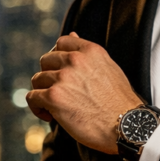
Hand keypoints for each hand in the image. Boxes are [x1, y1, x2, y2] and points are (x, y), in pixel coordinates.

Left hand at [28, 33, 142, 153]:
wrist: (127, 125)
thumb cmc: (120, 102)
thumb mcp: (109, 68)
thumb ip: (88, 54)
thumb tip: (72, 34)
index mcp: (90, 51)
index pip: (62, 42)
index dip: (57, 57)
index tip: (61, 72)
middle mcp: (75, 60)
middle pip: (45, 60)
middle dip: (49, 76)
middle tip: (59, 93)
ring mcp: (63, 78)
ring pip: (37, 80)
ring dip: (43, 93)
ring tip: (55, 107)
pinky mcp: (54, 97)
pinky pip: (32, 97)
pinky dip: (37, 107)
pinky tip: (49, 116)